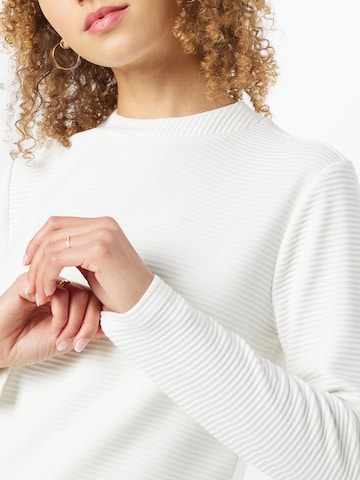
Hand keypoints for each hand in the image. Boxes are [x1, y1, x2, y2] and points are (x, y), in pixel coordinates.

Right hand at [0, 273, 102, 367]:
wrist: (0, 347)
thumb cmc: (26, 343)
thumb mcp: (65, 340)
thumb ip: (86, 330)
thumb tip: (111, 326)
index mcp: (69, 300)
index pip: (94, 301)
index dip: (94, 322)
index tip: (83, 342)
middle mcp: (59, 290)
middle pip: (89, 296)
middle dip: (85, 323)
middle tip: (74, 341)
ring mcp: (47, 286)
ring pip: (78, 293)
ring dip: (73, 321)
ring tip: (59, 336)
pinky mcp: (32, 284)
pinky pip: (58, 291)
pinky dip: (60, 312)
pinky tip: (51, 327)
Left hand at [23, 216, 153, 312]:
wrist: (144, 305)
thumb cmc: (122, 290)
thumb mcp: (93, 266)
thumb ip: (75, 252)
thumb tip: (46, 251)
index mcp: (102, 224)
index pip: (57, 223)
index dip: (36, 241)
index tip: (28, 262)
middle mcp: (103, 224)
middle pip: (51, 232)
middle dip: (34, 259)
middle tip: (31, 283)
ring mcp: (102, 234)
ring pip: (51, 246)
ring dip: (38, 272)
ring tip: (39, 292)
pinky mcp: (99, 250)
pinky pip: (57, 259)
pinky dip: (46, 276)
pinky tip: (49, 291)